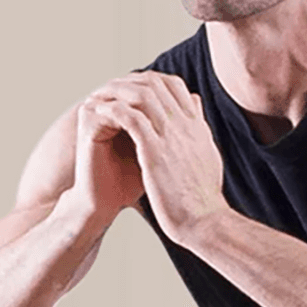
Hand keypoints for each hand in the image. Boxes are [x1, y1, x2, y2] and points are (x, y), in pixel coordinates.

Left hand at [79, 72, 226, 244]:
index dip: (149, 82)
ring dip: (116, 93)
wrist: (207, 224)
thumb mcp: (208, 158)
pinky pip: (130, 118)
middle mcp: (185, 126)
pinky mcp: (156, 153)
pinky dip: (112, 110)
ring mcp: (171, 137)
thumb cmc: (205, 201)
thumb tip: (196, 108)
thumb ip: (200, 131)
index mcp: (196, 127)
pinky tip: (98, 114)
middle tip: (107, 90)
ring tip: (97, 99)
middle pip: (155, 83)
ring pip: (141, 94)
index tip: (129, 91)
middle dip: (127, 82)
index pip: (173, 85)